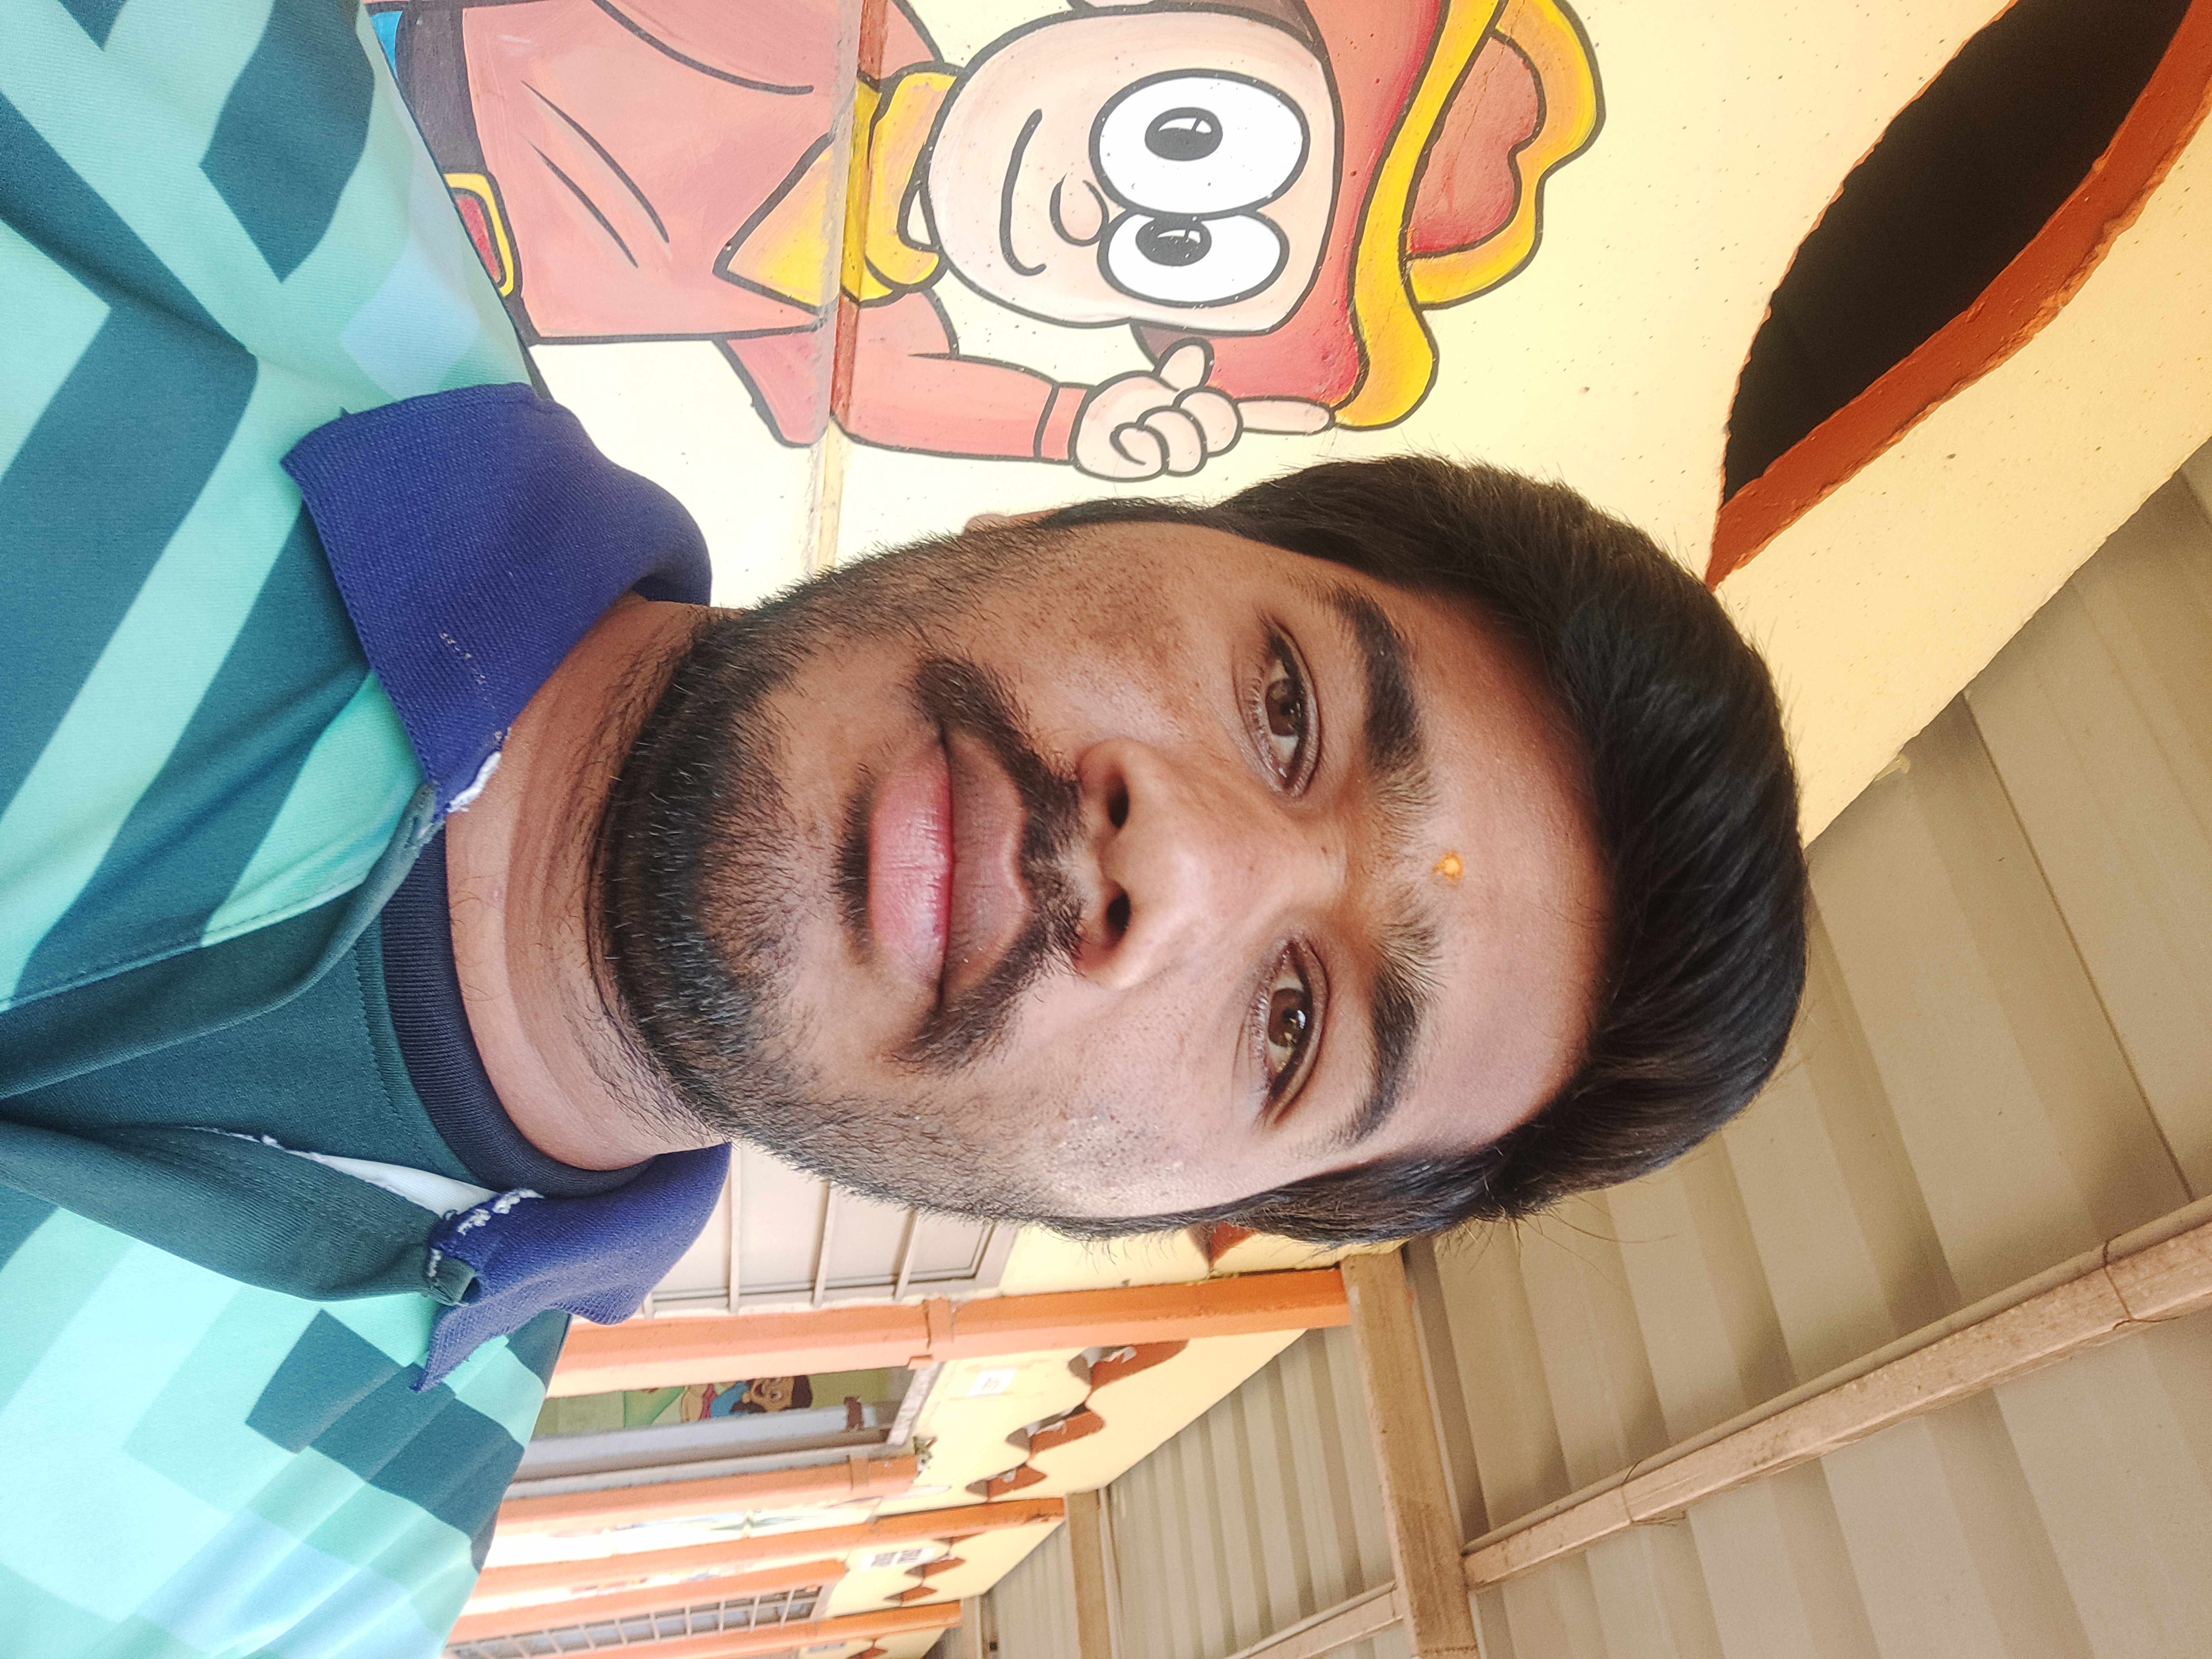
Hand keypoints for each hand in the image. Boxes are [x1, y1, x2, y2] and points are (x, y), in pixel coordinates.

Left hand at [1070, 341, 1332, 480]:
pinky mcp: (1151, 467)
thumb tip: (1195, 355)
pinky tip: (1124, 438)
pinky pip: (1155, 453)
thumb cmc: (1123, 408)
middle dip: (1194, 410)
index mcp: (1208, 415)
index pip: (1258, 415)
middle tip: (1165, 405)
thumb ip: (1180, 372)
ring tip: (1138, 424)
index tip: (1322, 416)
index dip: (1290, 416)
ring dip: (1159, 424)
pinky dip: (1135, 439)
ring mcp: (1177, 453)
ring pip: (1189, 442)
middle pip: (1223, 425)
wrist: (1086, 432)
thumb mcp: (1155, 384)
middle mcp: (1200, 437)